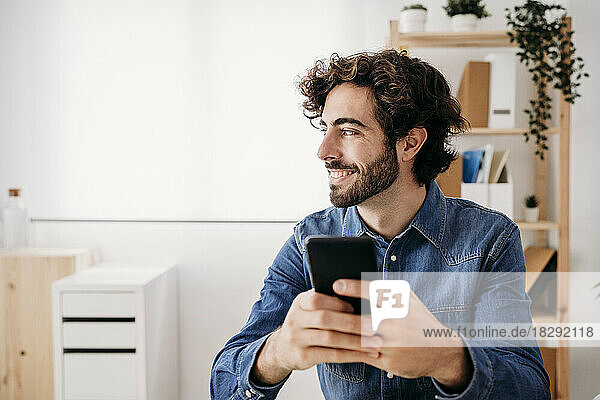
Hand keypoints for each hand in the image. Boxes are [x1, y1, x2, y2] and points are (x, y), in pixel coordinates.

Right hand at [251, 289, 379, 384]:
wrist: (282, 349)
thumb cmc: (306, 324)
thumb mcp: (309, 309)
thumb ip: (326, 302)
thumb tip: (358, 296)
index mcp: (300, 303)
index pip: (317, 299)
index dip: (337, 303)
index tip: (356, 307)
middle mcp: (295, 319)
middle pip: (325, 319)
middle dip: (352, 323)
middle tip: (373, 326)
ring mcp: (296, 339)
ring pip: (330, 339)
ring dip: (356, 341)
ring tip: (374, 343)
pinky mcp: (302, 356)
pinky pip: (331, 355)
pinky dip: (351, 355)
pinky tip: (364, 354)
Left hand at [333, 279, 472, 392]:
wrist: (441, 350)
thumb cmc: (417, 318)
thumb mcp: (407, 299)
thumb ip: (385, 290)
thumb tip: (354, 281)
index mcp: (402, 303)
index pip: (375, 292)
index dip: (353, 288)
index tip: (336, 284)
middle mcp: (399, 322)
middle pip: (363, 319)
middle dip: (341, 316)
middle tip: (322, 310)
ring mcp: (395, 343)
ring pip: (360, 339)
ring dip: (341, 334)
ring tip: (323, 328)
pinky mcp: (390, 361)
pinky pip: (363, 355)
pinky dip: (348, 349)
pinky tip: (335, 344)